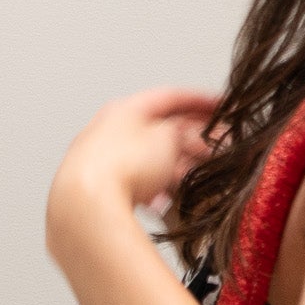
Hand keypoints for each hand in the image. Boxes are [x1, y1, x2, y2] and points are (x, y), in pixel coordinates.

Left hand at [48, 87, 217, 241]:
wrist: (86, 206)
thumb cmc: (120, 168)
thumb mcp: (167, 140)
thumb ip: (183, 132)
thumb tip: (188, 136)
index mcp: (124, 109)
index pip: (169, 98)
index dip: (199, 101)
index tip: (218, 106)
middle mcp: (108, 131)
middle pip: (157, 131)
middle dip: (189, 140)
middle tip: (213, 149)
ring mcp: (100, 161)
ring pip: (146, 160)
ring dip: (173, 168)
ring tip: (192, 179)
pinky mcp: (97, 191)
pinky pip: (133, 186)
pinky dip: (152, 191)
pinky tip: (162, 203)